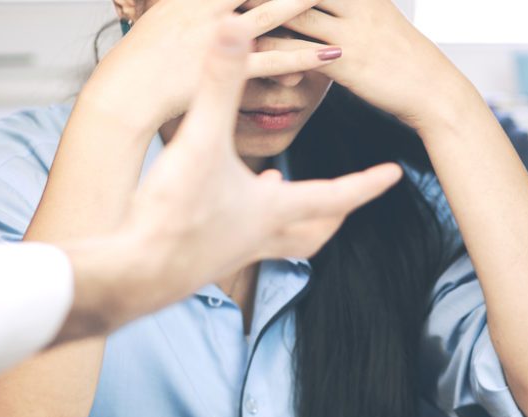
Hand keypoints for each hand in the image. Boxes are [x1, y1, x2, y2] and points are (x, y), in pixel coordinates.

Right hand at [83, 0, 341, 132]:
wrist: (125, 91)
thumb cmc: (143, 58)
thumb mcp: (163, 13)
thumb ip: (192, 4)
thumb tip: (218, 9)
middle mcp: (208, 8)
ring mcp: (219, 38)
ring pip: (272, 15)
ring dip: (304, 5)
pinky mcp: (228, 71)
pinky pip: (274, 61)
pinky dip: (304, 57)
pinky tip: (331, 53)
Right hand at [125, 16, 401, 289]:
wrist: (134, 273)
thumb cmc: (173, 216)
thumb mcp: (200, 140)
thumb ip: (219, 85)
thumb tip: (235, 31)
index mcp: (273, 209)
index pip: (335, 195)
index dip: (367, 182)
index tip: (393, 175)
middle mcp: (261, 235)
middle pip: (315, 230)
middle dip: (336, 212)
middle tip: (350, 198)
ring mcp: (234, 252)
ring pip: (281, 241)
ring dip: (292, 220)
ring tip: (285, 195)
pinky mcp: (205, 258)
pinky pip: (242, 242)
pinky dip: (246, 223)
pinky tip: (225, 205)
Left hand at [246, 0, 473, 130]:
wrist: (434, 91)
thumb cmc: (400, 58)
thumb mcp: (376, 18)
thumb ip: (345, 7)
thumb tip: (309, 8)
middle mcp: (356, 1)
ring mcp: (351, 30)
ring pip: (292, 11)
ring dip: (257, 12)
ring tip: (221, 18)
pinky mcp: (347, 62)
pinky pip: (299, 51)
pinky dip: (271, 51)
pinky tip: (246, 55)